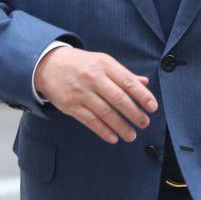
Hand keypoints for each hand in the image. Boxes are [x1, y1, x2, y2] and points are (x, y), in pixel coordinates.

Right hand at [34, 45, 157, 143]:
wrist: (48, 65)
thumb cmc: (81, 64)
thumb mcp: (102, 62)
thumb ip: (123, 74)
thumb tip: (144, 83)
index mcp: (104, 64)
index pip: (127, 81)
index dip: (142, 95)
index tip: (152, 107)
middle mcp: (93, 77)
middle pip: (118, 98)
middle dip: (134, 113)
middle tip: (145, 123)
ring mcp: (81, 92)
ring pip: (105, 113)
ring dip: (121, 126)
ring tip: (132, 135)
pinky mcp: (71, 105)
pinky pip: (90, 121)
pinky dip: (103, 131)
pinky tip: (113, 137)